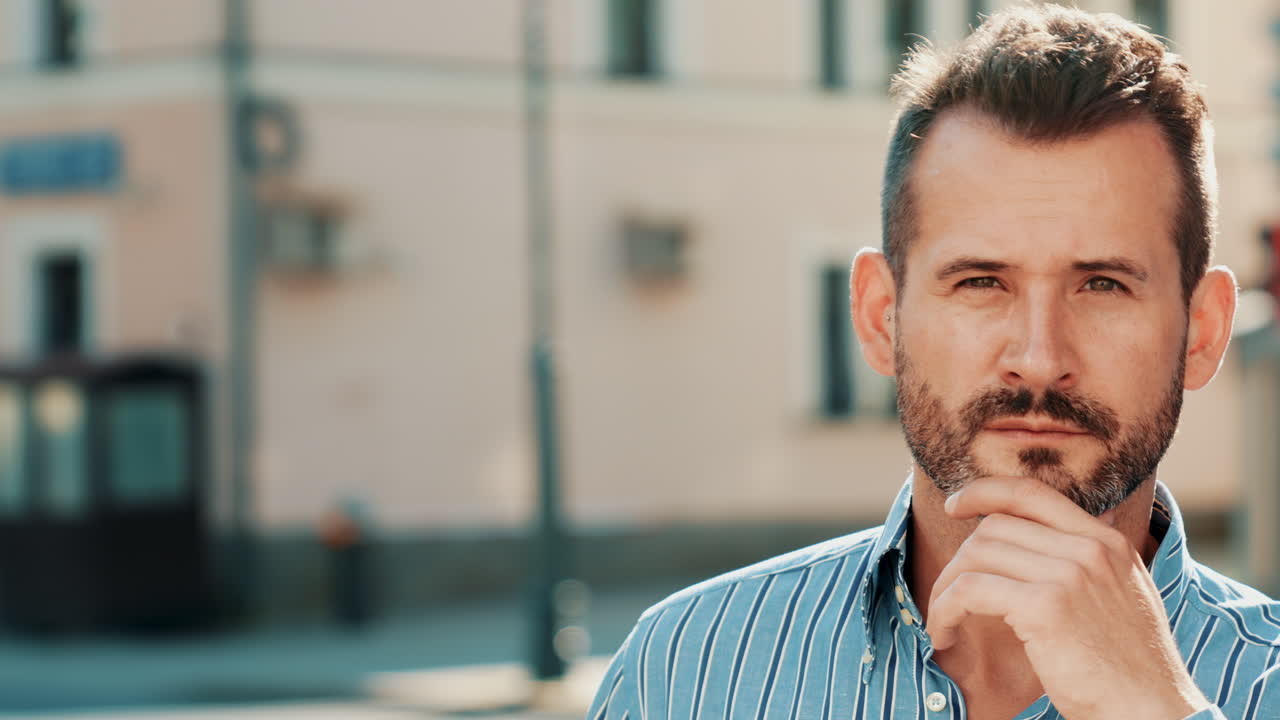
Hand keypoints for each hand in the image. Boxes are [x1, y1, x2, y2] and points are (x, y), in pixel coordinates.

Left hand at [926, 477, 1208, 719]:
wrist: (1152, 711)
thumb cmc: (1129, 667)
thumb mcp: (1120, 596)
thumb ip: (1086, 563)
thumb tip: (1034, 542)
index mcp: (1107, 542)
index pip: (1032, 492)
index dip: (985, 491)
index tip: (955, 503)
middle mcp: (1089, 549)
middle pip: (994, 527)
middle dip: (959, 560)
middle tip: (946, 595)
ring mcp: (1068, 574)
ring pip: (975, 555)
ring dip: (945, 589)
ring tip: (942, 621)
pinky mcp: (1044, 606)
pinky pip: (969, 590)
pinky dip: (945, 610)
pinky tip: (944, 635)